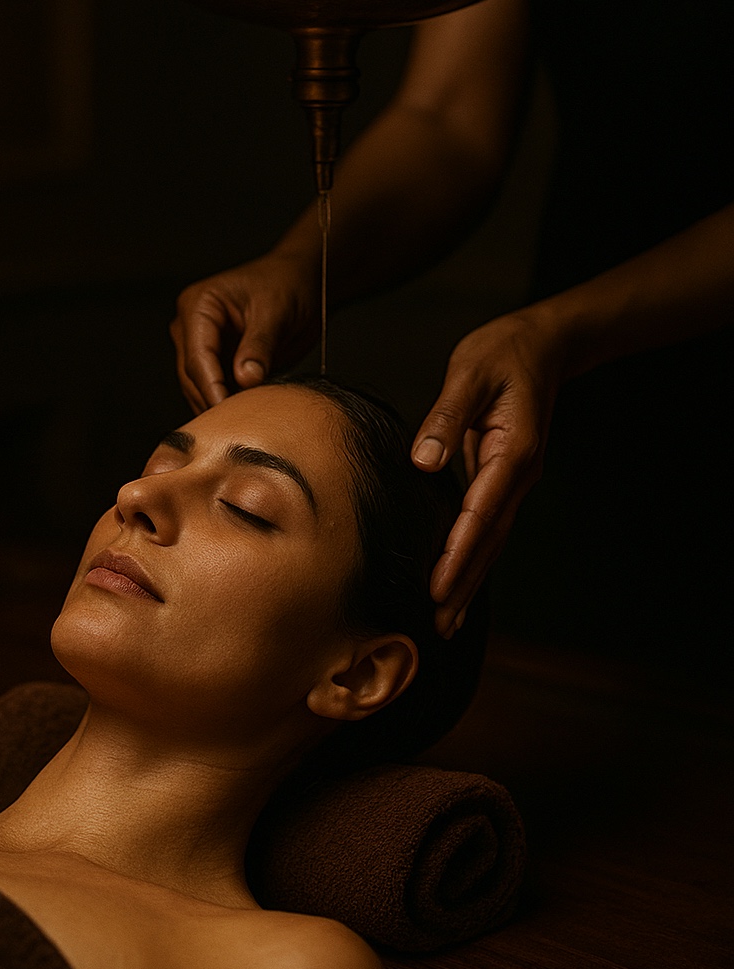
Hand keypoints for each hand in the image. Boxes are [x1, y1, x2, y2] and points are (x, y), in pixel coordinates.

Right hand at [171, 252, 318, 412]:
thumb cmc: (286, 285)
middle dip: (215, 400)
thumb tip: (245, 379)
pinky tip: (248, 414)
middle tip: (241, 426)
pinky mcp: (216, 360)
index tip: (228, 413)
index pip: (198, 357)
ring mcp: (201, 344)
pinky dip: (230, 402)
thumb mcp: (276, 312)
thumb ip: (259, 346)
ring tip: (247, 423)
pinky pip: (216, 387)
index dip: (213, 388)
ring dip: (221, 404)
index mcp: (198, 306)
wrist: (300, 282)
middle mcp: (191, 326)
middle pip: (194, 376)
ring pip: (200, 387)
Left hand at [410, 306, 567, 636]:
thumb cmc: (505, 353)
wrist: (544, 344)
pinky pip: (487, 524)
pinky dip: (472, 554)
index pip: (482, 513)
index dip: (459, 554)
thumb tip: (424, 461)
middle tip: (440, 624)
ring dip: (470, 577)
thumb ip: (446, 417)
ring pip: (491, 538)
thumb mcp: (470, 373)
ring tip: (447, 618)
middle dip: (465, 583)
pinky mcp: (504, 476)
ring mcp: (515, 479)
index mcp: (513, 452)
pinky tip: (457, 576)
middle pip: (490, 540)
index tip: (440, 587)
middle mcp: (519, 474)